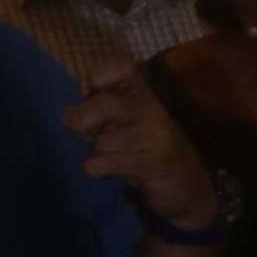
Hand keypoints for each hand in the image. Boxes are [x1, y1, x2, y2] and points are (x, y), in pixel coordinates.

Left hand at [76, 68, 222, 237]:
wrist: (189, 189)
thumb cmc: (149, 151)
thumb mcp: (128, 125)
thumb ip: (99, 114)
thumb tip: (68, 113)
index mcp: (144, 95)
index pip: (124, 68)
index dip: (102, 74)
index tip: (94, 89)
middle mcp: (152, 110)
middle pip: (104, 104)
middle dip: (82, 119)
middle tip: (80, 130)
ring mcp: (156, 137)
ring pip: (105, 141)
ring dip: (96, 152)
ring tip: (105, 157)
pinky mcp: (155, 164)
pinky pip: (111, 162)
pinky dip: (96, 168)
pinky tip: (97, 171)